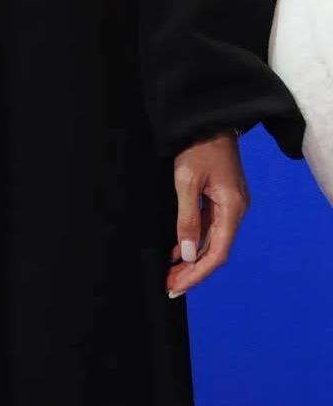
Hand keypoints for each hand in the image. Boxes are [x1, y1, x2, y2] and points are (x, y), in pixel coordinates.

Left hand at [166, 132, 248, 298]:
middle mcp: (235, 210)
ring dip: (192, 258)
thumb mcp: (186, 181)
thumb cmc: (197, 146)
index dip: (197, 273)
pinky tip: (178, 250)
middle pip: (215, 250)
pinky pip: (209, 226)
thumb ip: (188, 219)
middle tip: (169, 285)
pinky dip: (194, 239)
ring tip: (170, 272)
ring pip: (212, 240)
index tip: (177, 286)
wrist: (206, 118)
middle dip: (192, 270)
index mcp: (232, 208)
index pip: (217, 253)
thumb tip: (188, 254)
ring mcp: (229, 203)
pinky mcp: (221, 197)